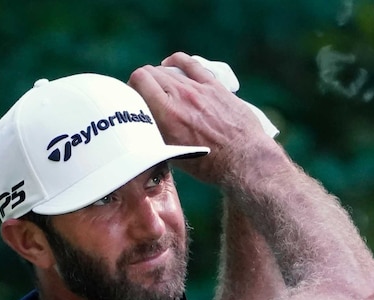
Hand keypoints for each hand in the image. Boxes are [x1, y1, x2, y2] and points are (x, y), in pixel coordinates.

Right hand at [128, 52, 277, 185]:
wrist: (242, 159)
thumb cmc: (207, 163)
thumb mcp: (171, 154)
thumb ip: (154, 134)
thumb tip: (140, 127)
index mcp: (165, 113)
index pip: (139, 80)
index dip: (131, 86)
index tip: (131, 98)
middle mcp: (180, 96)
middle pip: (151, 73)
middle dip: (142, 82)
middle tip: (142, 96)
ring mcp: (198, 88)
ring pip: (168, 69)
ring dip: (158, 76)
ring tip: (157, 87)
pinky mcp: (214, 86)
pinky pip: (191, 64)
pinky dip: (176, 61)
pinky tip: (170, 64)